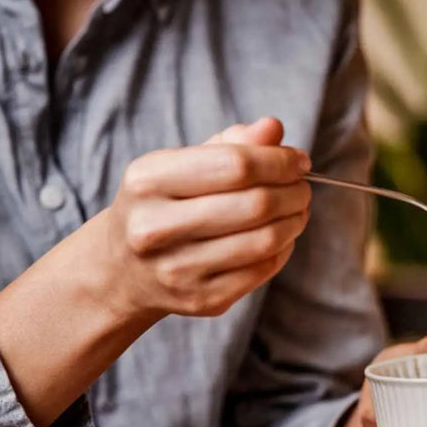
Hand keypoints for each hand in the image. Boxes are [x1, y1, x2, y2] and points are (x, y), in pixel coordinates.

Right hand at [100, 117, 311, 319]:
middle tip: (303, 187)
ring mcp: (176, 269)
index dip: (280, 161)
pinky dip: (284, 248)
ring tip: (299, 209)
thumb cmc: (165, 204)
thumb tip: (272, 128)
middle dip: (294, 192)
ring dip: (295, 220)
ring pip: (265, 240)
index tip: (300, 160)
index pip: (236, 165)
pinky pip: (263, 270)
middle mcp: (154, 227)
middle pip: (255, 204)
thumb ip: (231, 144)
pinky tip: (282, 236)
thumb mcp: (183, 164)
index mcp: (148, 180)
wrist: (124, 269)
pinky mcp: (200, 298)